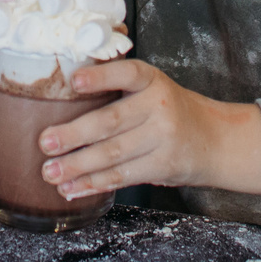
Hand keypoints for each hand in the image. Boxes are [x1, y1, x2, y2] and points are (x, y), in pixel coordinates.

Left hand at [37, 60, 260, 200]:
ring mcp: (163, 138)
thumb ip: (118, 89)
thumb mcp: (151, 88)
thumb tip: (62, 99)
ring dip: (78, 166)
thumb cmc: (170, 110)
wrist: (215, 139)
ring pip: (113, 154)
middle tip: (45, 142)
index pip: (126, 74)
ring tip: (50, 172)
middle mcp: (159, 106)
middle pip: (111, 121)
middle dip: (74, 134)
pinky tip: (72, 187)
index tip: (75, 81)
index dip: (100, 77)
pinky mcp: (164, 166)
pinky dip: (93, 184)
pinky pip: (123, 176)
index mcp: (151, 80)